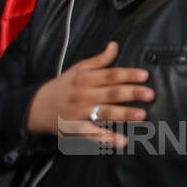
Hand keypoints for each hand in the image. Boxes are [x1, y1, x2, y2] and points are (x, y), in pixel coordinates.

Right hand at [26, 42, 152, 149]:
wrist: (37, 107)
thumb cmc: (63, 85)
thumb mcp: (78, 68)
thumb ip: (100, 59)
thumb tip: (115, 45)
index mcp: (85, 79)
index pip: (110, 75)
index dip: (128, 75)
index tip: (145, 76)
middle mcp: (84, 96)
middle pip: (111, 94)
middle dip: (131, 94)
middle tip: (150, 94)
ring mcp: (80, 114)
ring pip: (105, 114)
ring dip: (124, 115)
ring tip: (142, 115)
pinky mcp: (76, 130)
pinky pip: (93, 135)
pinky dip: (107, 139)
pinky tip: (123, 142)